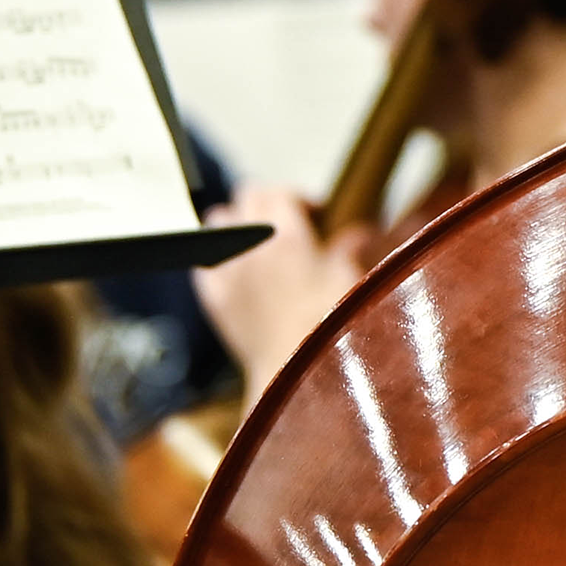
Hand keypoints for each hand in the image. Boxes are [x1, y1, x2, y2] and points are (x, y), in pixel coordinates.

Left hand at [197, 186, 352, 388]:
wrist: (292, 372)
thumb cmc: (327, 328)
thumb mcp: (348, 281)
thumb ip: (350, 249)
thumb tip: (361, 231)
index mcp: (286, 235)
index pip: (280, 192)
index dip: (299, 197)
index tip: (316, 212)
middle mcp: (251, 245)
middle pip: (247, 198)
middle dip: (269, 203)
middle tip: (290, 221)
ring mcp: (227, 271)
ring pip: (217, 220)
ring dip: (237, 221)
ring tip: (259, 240)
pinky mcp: (214, 298)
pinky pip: (204, 261)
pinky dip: (217, 256)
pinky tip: (235, 269)